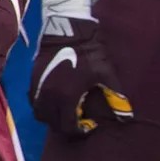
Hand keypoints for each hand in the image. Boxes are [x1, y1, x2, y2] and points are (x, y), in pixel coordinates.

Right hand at [30, 17, 133, 137]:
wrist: (67, 30)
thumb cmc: (89, 53)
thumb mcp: (105, 73)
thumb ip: (115, 96)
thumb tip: (127, 116)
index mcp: (66, 97)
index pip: (67, 126)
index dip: (79, 130)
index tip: (89, 124)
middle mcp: (49, 97)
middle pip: (52, 123)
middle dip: (65, 126)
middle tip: (78, 119)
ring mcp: (38, 88)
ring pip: (39, 113)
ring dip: (51, 117)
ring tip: (64, 110)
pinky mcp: (32, 79)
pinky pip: (33, 101)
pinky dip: (42, 105)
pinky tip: (54, 99)